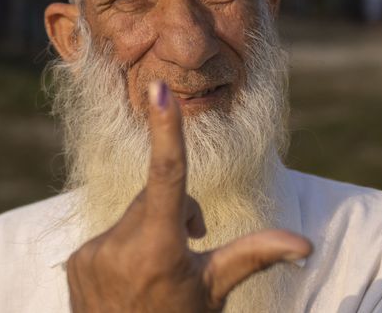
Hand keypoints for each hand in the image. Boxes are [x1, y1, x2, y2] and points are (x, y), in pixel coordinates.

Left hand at [66, 81, 311, 311]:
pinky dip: (124, 246)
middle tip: (191, 245)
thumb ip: (254, 255)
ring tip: (155, 271)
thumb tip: (306, 243)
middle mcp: (119, 246)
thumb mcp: (216, 291)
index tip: (158, 90)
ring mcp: (92, 253)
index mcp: (159, 249)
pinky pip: (108, 235)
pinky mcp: (76, 260)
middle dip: (175, 211)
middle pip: (154, 197)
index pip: (167, 175)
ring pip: (131, 215)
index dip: (166, 128)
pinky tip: (130, 278)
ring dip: (149, 228)